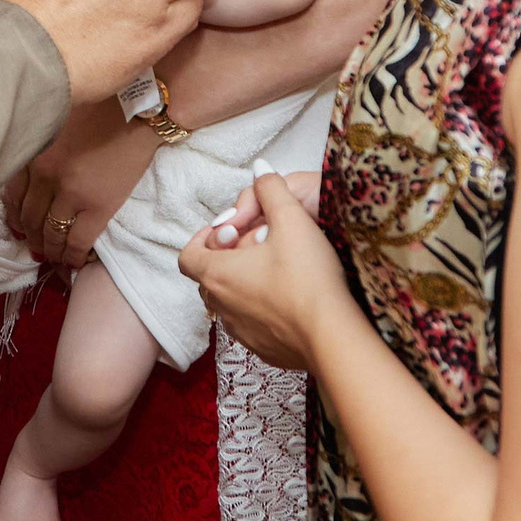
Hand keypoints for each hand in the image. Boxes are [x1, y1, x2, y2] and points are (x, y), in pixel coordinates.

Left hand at [3, 102, 160, 265]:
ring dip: (48, 250)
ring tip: (51, 257)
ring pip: (50, 234)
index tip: (18, 228)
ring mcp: (70, 192)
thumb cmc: (97, 108)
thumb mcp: (54, 122)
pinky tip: (73, 262)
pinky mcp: (98, 205)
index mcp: (33, 151)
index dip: (14, 217)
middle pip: (29, 218)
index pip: (13, 195)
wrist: (138, 109)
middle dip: (30, 237)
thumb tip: (29, 179)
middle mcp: (45, 174)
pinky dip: (72, 256)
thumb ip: (37, 146)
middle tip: (34, 247)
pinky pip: (77, 241)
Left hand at [179, 170, 352, 371]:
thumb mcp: (291, 220)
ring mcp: (240, 332)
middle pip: (207, 277)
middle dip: (226, 259)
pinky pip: (250, 324)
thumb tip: (260, 170)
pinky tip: (289, 297)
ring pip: (228, 302)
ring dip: (242, 284)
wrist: (333, 337)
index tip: (229, 230)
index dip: (203, 239)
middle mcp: (221, 307)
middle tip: (255, 246)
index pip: (187, 256)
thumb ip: (271, 189)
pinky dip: (259, 308)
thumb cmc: (308, 278)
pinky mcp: (262, 349)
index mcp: (217, 275)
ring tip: (274, 270)